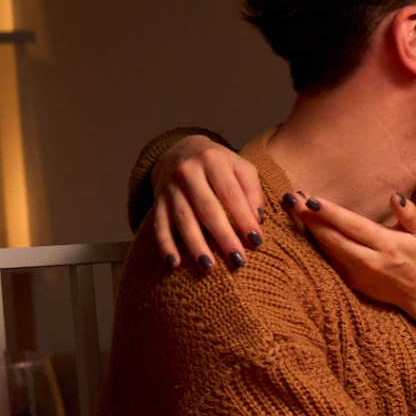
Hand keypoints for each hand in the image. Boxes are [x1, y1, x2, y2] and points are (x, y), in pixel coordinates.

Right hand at [148, 135, 262, 270]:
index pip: (231, 193)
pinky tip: (174, 262)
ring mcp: (170, 186)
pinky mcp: (157, 199)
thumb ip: (252, 190)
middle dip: (223, 237)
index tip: (256, 241)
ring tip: (209, 266)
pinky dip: (165, 245)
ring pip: (183, 219)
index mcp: (213, 159)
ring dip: (195, 245)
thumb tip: (257, 219)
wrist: (181, 149)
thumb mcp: (240, 167)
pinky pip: (159, 225)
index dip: (243, 218)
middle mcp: (188, 171)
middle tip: (238, 260)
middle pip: (207, 209)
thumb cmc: (219, 164)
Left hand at [294, 193, 415, 314]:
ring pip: (327, 249)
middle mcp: (370, 261)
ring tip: (294, 208)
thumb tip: (394, 196)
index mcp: (387, 245)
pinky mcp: (350, 282)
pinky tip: (305, 227)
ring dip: (309, 229)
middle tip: (292, 198)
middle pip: (333, 238)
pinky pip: (330, 259)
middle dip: (310, 219)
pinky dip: (316, 243)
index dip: (330, 214)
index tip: (310, 200)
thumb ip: (409, 213)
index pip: (353, 226)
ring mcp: (357, 274)